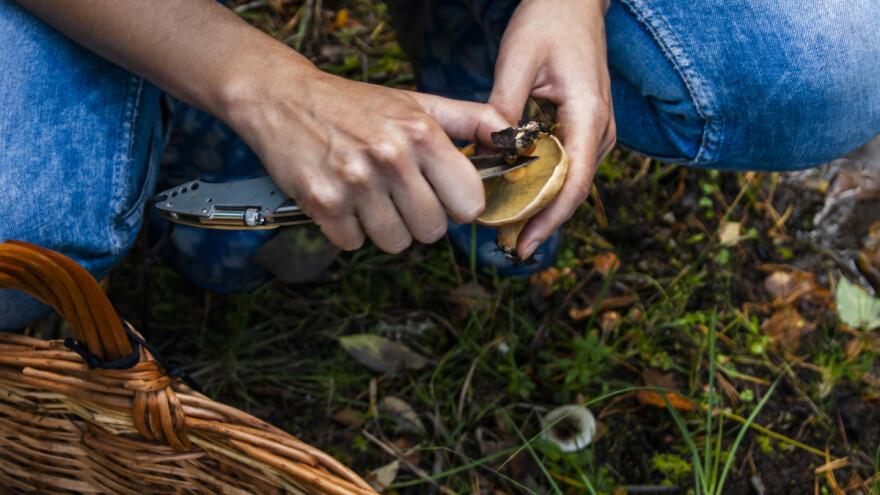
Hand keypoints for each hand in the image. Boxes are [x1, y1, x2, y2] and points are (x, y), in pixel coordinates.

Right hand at [229, 66, 509, 252]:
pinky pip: (353, 244)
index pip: (469, 204)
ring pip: (396, 243)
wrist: (283, 97)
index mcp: (422, 134)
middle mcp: (392, 158)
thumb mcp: (417, 102)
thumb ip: (471, 119)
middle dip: (418, 218)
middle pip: (432, 231)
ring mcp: (355, 182)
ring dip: (384, 227)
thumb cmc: (356, 105)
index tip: (442, 195)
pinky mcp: (322, 202)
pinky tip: (340, 199)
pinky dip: (347, 229)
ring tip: (367, 195)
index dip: (457, 205)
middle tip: (396, 193)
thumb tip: (514, 137)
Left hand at [489, 0, 615, 258]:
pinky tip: (521, 200)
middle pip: (575, 191)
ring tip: (511, 231)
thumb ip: (503, 108)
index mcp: (588, 113)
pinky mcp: (587, 129)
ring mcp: (598, 130)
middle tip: (507, 246)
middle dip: (543, 221)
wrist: (573, 3)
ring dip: (544, 208)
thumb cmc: (547, 22)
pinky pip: (569, 168)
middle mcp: (600, 129)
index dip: (549, 219)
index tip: (523, 243)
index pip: (573, 182)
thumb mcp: (517, 60)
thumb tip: (490, 153)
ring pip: (573, 183)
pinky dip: (546, 187)